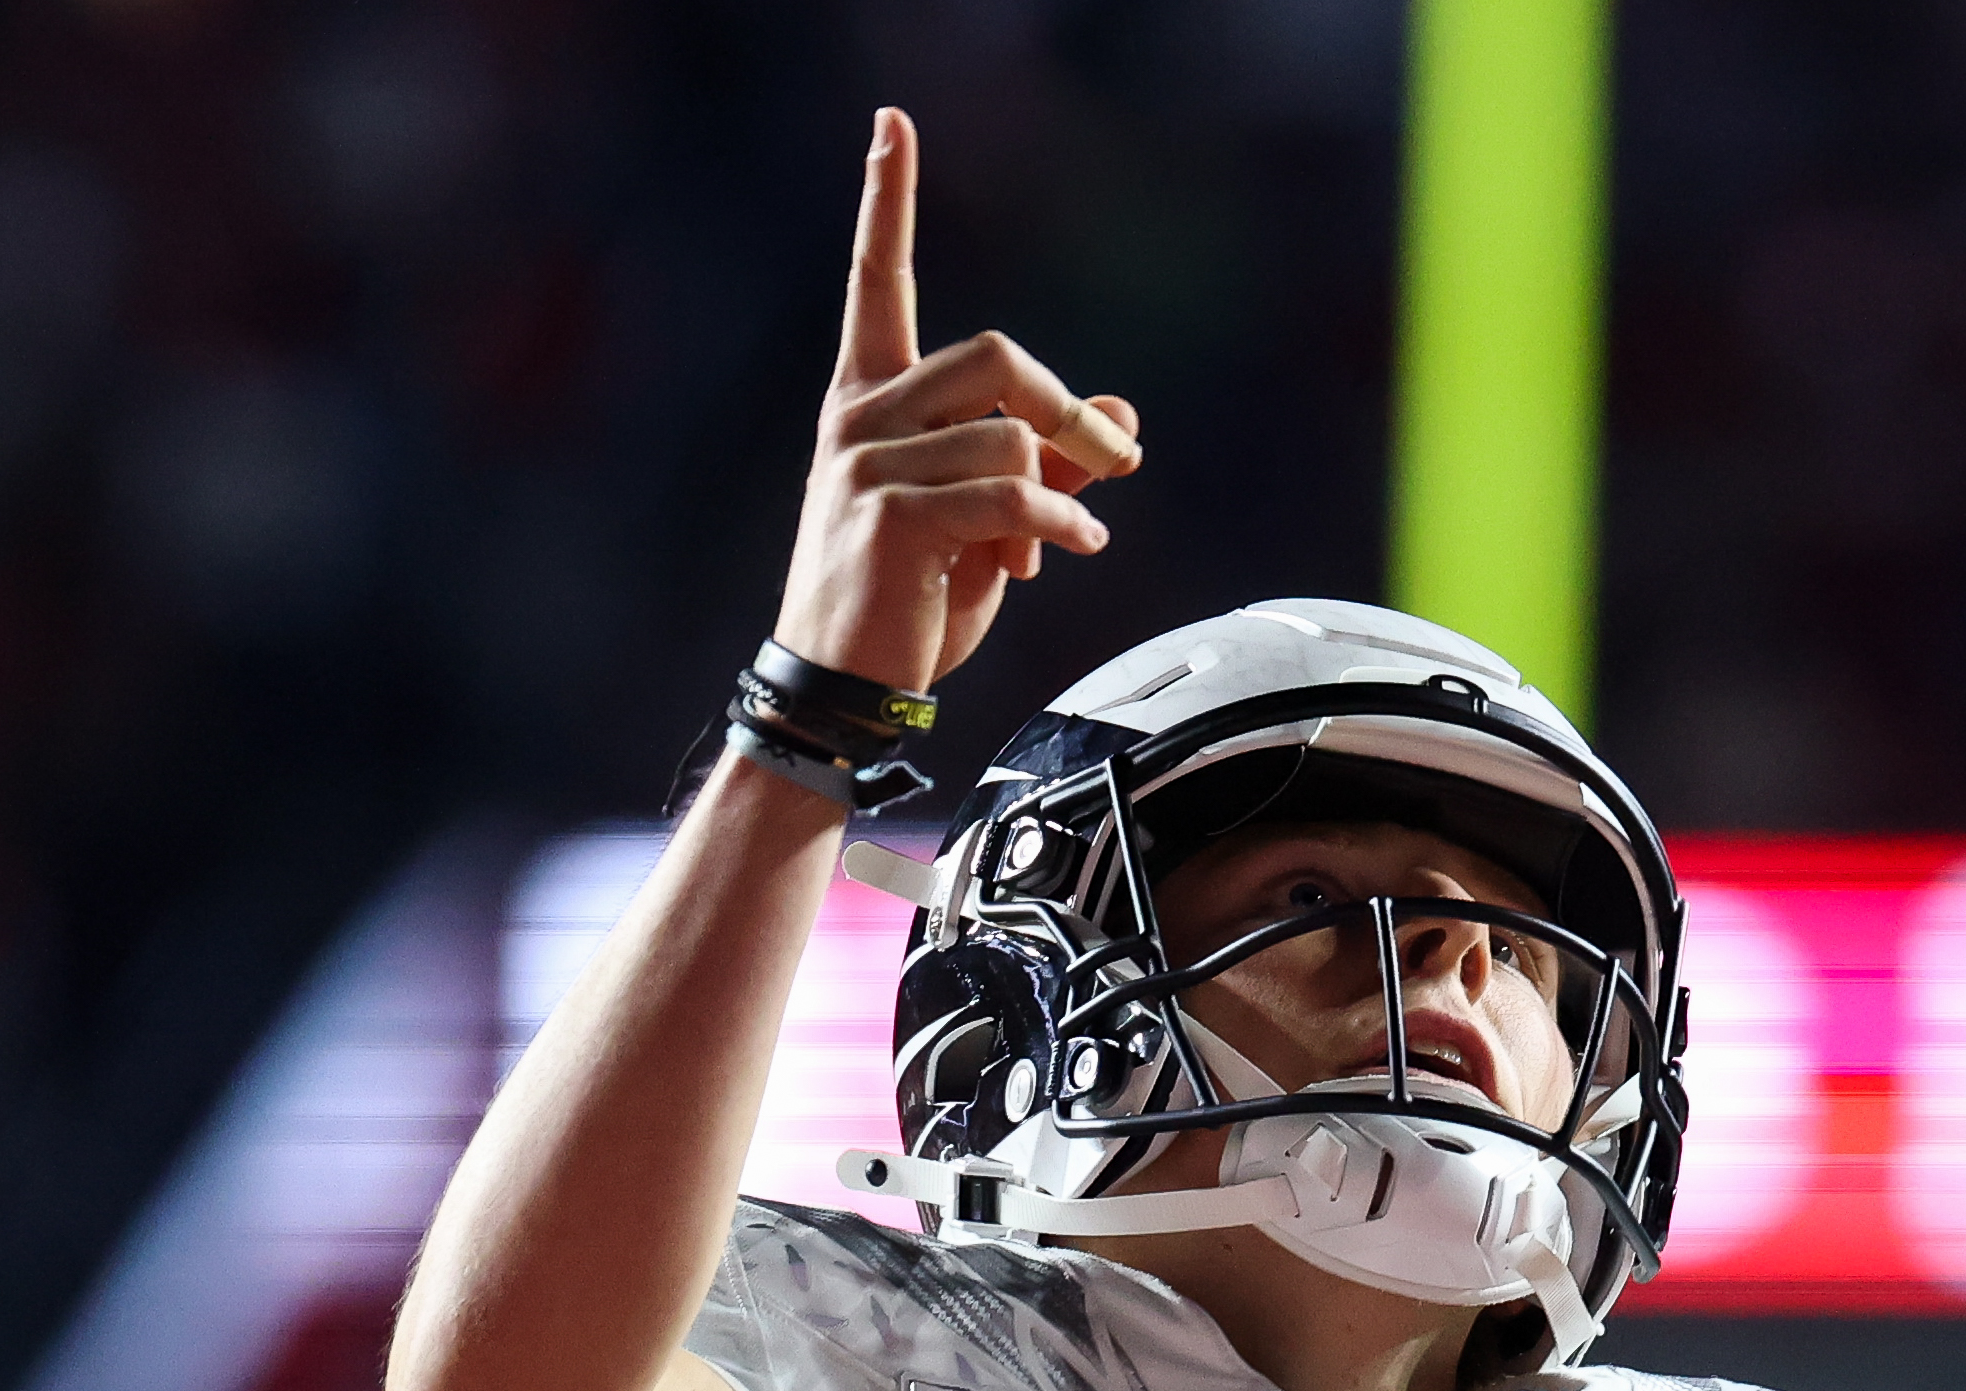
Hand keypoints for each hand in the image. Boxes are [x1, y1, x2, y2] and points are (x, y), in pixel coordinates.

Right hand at [774, 108, 1139, 695]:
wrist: (846, 692)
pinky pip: (1010, 489)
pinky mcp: (892, 513)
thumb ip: (1046, 460)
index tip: (891, 122)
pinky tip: (1074, 550)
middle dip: (1069, 410)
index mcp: (867, 402)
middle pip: (996, 356)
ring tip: (1056, 546)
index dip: (884, 199)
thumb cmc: (906, 610)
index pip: (875, 281)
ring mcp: (866, 462)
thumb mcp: (989, 527)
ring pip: (1009, 431)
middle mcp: (858, 417)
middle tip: (1118, 461)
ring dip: (1060, 493)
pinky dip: (1060, 521)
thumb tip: (1119, 411)